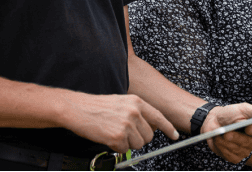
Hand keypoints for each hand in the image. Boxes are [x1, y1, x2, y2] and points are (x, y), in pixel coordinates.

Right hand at [62, 93, 178, 153]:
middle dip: (140, 139)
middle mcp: (134, 112)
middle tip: (126, 134)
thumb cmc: (97, 106)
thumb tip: (150, 127)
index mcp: (136, 102)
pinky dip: (116, 147)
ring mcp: (126, 125)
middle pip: (149, 136)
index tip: (175, 135)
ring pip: (138, 144)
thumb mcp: (122, 102)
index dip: (169, 128)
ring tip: (114, 133)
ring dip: (127, 143)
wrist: (76, 109)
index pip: (159, 117)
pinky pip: (124, 149)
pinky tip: (108, 137)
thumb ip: (137, 112)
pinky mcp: (117, 137)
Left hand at [203, 103, 251, 162]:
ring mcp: (245, 151)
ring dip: (225, 141)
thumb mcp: (243, 109)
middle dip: (235, 137)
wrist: (214, 123)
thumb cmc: (230, 114)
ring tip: (219, 133)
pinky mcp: (235, 157)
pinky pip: (230, 155)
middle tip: (226, 132)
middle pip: (248, 143)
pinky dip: (222, 147)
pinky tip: (219, 140)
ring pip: (237, 149)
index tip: (247, 127)